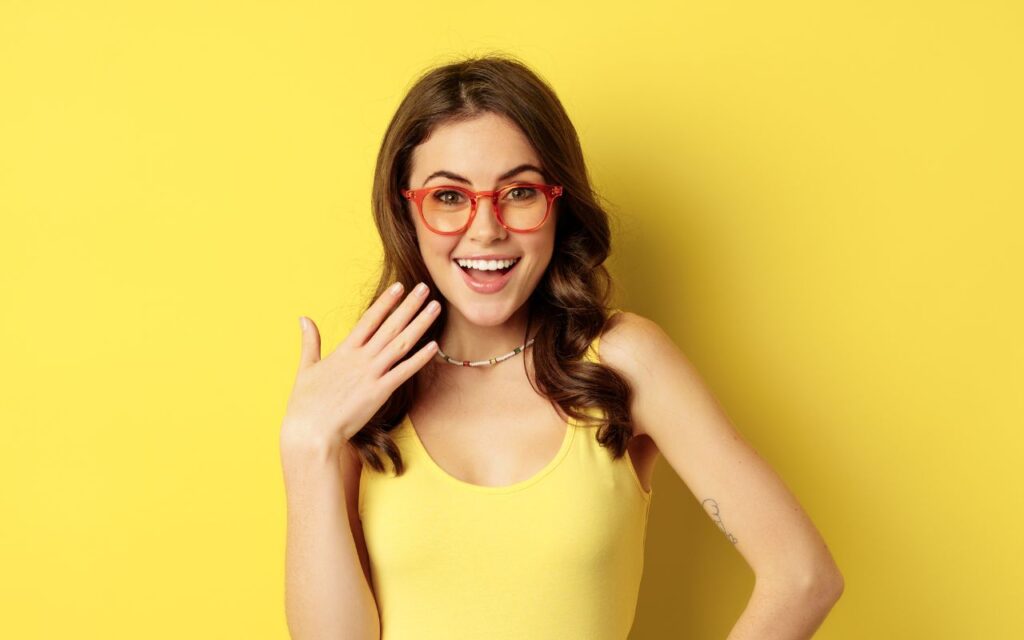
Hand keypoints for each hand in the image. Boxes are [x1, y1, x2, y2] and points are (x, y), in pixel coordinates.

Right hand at [281, 282, 440, 451]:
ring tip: (434, 307)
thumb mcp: (306, 368)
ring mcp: (371, 374)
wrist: (310, 433)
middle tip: (424, 288)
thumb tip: (304, 318)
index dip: (385, 302)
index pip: (369, 320)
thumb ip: (310, 342)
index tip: (399, 287)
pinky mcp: (379, 392)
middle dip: (409, 305)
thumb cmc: (305, 405)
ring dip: (420, 324)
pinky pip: (404, 372)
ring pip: (401, 343)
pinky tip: (435, 346)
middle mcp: (361, 358)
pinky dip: (420, 358)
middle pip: (390, 326)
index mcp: (344, 351)